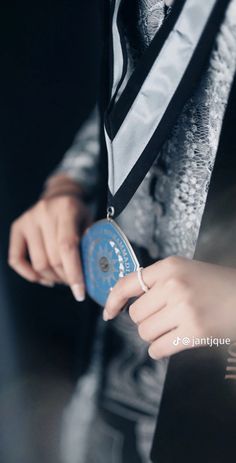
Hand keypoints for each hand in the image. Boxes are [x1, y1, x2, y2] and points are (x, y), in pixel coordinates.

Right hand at [8, 177, 91, 300]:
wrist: (60, 195)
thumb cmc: (78, 212)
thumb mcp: (90, 222)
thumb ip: (91, 244)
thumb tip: (93, 273)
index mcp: (66, 209)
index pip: (68, 247)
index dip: (74, 274)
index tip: (80, 293)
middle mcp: (44, 212)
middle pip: (53, 259)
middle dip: (66, 278)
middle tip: (74, 283)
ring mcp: (28, 219)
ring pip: (38, 263)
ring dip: (52, 278)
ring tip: (62, 278)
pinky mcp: (17, 227)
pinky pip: (16, 259)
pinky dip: (29, 274)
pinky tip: (43, 278)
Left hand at [103, 257, 235, 358]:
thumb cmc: (217, 285)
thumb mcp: (187, 271)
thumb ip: (159, 281)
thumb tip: (126, 300)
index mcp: (170, 267)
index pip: (128, 283)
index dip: (113, 299)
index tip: (109, 312)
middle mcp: (173, 285)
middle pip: (136, 314)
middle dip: (147, 320)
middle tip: (165, 318)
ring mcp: (183, 309)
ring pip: (145, 332)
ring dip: (155, 335)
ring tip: (173, 328)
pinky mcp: (194, 332)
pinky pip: (158, 348)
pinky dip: (160, 350)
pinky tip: (173, 342)